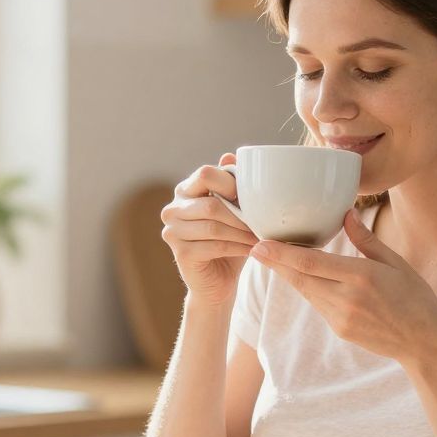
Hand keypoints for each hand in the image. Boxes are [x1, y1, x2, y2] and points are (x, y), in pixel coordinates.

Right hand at [160, 152, 257, 305]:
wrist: (219, 281)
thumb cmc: (230, 240)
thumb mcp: (235, 210)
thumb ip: (232, 185)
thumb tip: (231, 154)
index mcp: (185, 190)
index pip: (205, 174)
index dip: (231, 183)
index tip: (253, 197)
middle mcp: (173, 208)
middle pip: (211, 204)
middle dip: (241, 214)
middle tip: (263, 221)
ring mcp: (173, 231)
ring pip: (214, 226)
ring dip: (242, 232)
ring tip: (261, 236)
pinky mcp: (181, 253)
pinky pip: (214, 246)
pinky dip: (238, 247)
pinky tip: (252, 249)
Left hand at [251, 209, 436, 367]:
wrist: (424, 342)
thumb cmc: (416, 297)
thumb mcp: (397, 263)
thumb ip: (366, 240)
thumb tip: (346, 213)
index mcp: (362, 277)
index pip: (311, 264)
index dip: (281, 255)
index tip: (259, 245)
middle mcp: (347, 298)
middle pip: (300, 279)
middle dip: (275, 263)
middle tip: (253, 247)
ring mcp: (341, 318)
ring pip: (306, 291)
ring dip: (288, 275)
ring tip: (272, 258)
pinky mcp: (340, 329)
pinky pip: (318, 304)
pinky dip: (308, 289)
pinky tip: (302, 277)